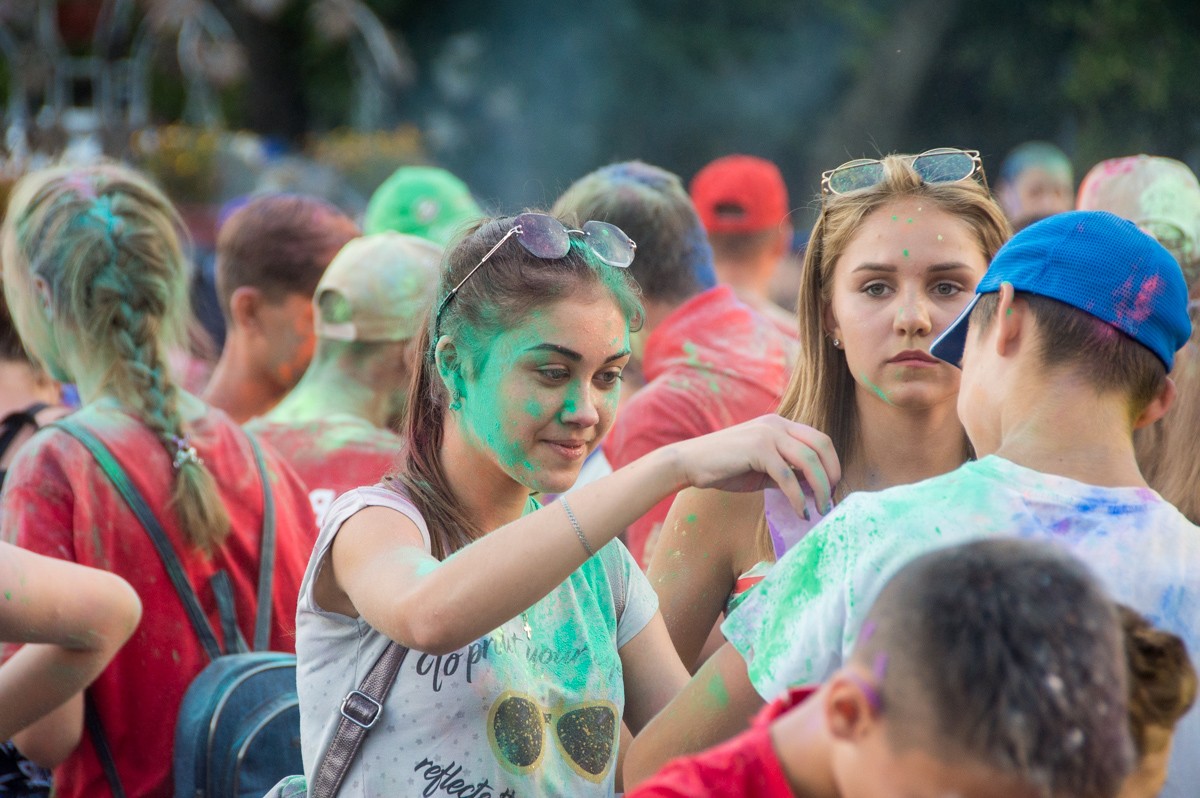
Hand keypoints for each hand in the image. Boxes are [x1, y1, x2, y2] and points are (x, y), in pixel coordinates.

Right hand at [671, 415, 839, 515]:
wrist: (688, 463)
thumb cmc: (723, 468)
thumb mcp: (762, 468)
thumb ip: (787, 473)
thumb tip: (813, 489)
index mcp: (779, 425)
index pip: (820, 440)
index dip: (832, 465)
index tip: (831, 490)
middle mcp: (777, 424)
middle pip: (822, 445)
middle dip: (832, 475)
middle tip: (830, 500)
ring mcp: (767, 434)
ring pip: (809, 460)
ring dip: (820, 488)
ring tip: (819, 509)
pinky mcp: (757, 449)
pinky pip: (787, 476)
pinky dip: (797, 498)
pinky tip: (799, 512)